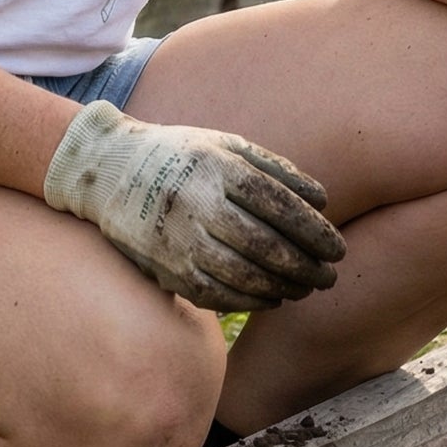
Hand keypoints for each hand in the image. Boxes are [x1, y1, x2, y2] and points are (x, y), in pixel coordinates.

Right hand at [42, 99, 344, 311]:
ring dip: (282, 288)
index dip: (313, 231)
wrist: (108, 171)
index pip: (277, 203)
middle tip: (330, 277)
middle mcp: (196, 202)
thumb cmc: (181, 155)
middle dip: (305, 267)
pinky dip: (250, 302)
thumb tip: (322, 201)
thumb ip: (274, 169)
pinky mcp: (165, 267)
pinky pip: (216, 294)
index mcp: (215, 166)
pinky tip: (272, 299)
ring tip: (305, 290)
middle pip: (264, 244)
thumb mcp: (224, 144)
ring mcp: (178, 238)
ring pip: (242, 276)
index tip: (337, 249)